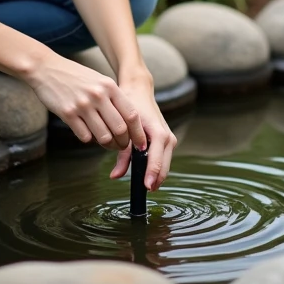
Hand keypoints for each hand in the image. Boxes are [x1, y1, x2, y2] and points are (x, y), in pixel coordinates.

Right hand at [24, 53, 146, 151]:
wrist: (47, 69)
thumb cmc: (75, 76)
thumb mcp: (99, 81)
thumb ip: (113, 98)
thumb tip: (127, 123)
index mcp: (109, 86)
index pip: (131, 114)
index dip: (138, 132)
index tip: (139, 143)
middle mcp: (98, 95)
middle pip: (120, 129)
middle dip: (123, 142)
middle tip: (122, 146)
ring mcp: (82, 105)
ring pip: (103, 136)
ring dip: (107, 145)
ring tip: (107, 144)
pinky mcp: (68, 113)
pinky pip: (85, 136)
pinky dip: (89, 139)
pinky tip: (88, 134)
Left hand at [109, 76, 176, 190]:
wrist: (139, 91)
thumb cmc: (130, 107)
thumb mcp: (124, 129)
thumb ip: (122, 154)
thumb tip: (115, 176)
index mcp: (158, 133)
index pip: (156, 160)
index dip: (151, 175)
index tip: (146, 188)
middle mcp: (167, 137)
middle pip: (165, 166)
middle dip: (156, 179)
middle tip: (145, 192)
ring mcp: (169, 139)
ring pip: (166, 164)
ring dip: (157, 175)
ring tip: (145, 186)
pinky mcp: (167, 141)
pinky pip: (163, 159)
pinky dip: (156, 168)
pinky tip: (146, 176)